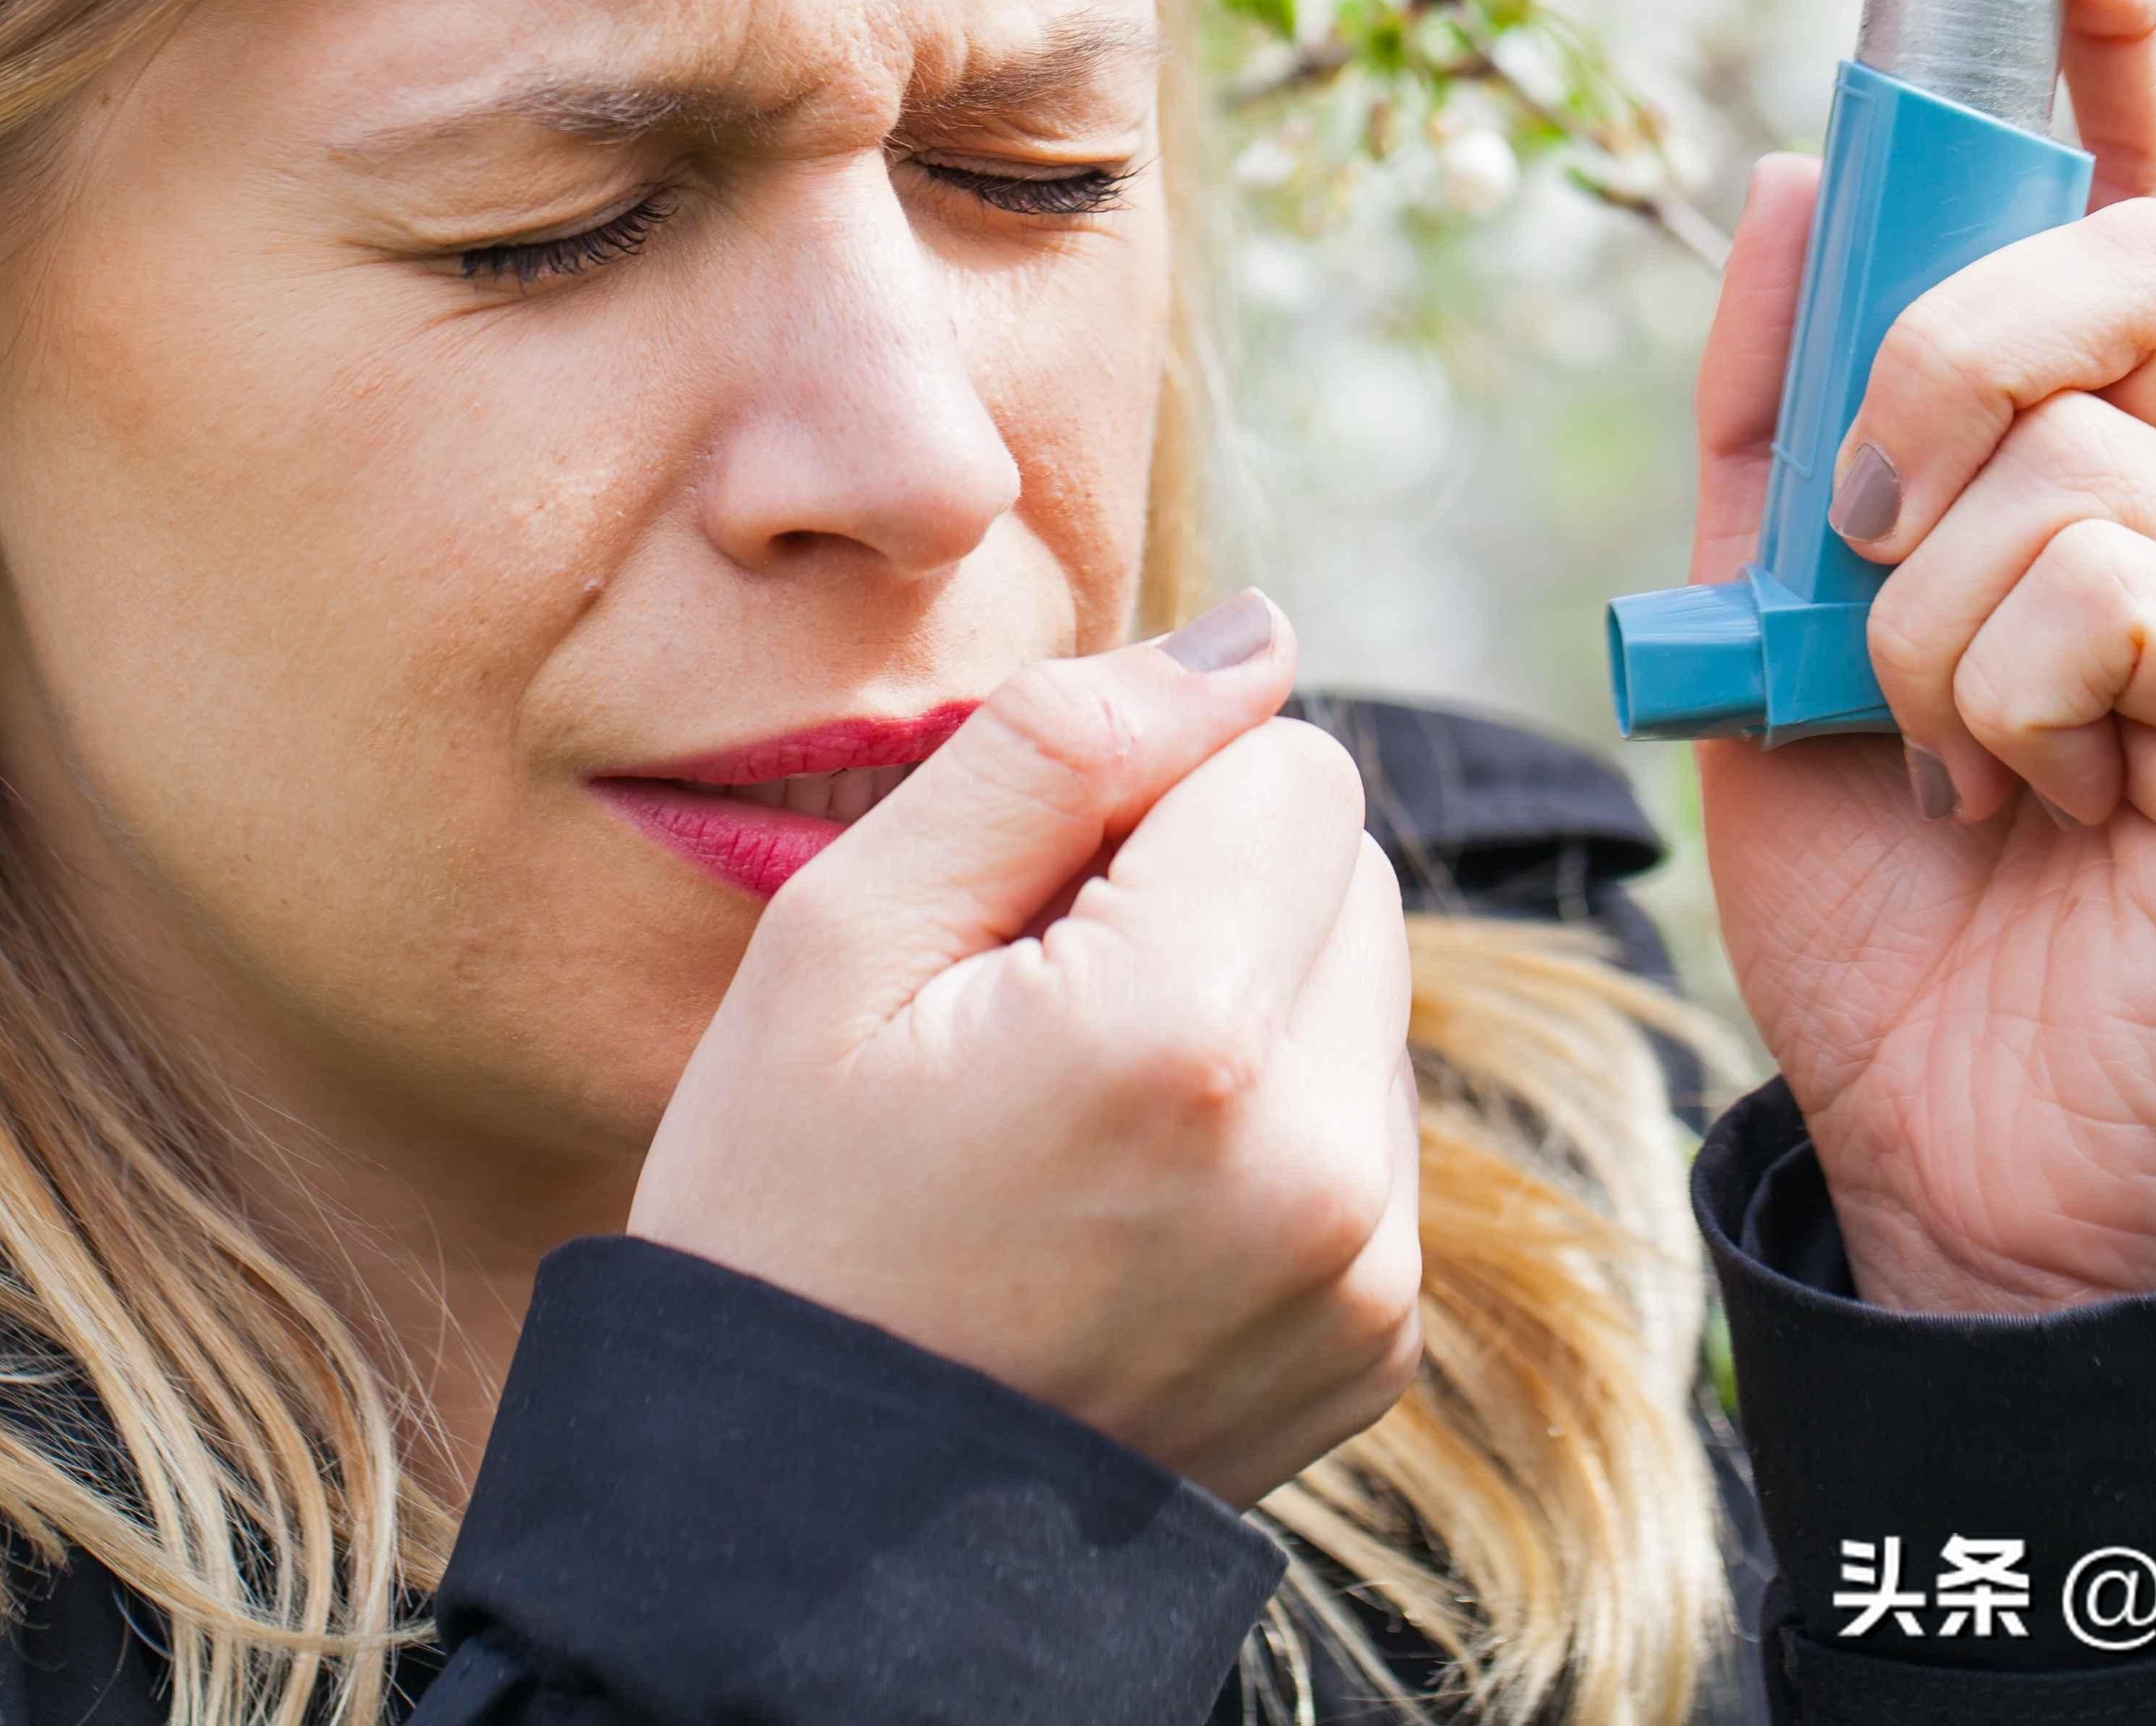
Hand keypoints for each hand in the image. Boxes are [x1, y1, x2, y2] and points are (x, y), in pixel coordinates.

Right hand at [629, 594, 1418, 1505]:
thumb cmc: (782, 1210)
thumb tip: (1253, 634)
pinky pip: (1364, 1135)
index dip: (1145, 795)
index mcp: (1180, 1031)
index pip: (1288, 761)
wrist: (796, 1522)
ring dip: (1247, 1001)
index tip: (1022, 905)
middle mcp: (1315, 1157)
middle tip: (1032, 1005)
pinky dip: (1266, 1126)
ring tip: (1071, 1114)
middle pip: (1346, 868)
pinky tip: (1122, 1199)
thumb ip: (1057, 746)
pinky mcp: (1373, 1343)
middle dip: (1210, 885)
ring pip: (1362, 995)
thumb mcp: (845, 937)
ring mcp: (1360, 1269)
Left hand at [1690, 0, 2155, 1314]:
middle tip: (1864, 528)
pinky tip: (2017, 799)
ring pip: (2075, 445)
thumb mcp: (1770, 614)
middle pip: (2129, 256)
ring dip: (1925, 600)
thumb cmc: (1882, 880)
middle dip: (1938, 353)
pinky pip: (2103, 591)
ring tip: (1945, 745)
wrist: (1949, 1139)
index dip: (2120, 29)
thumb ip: (1779, 412)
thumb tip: (1789, 183)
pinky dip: (1990, 692)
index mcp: (2123, 448)